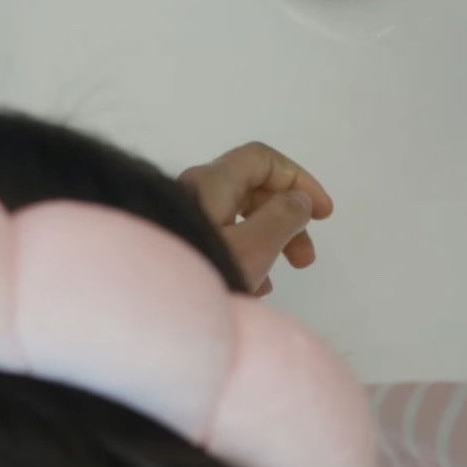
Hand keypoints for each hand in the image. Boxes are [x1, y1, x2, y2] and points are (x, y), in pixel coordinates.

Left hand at [178, 141, 335, 293]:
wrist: (144, 307)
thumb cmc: (202, 271)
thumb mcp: (255, 246)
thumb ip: (284, 217)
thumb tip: (298, 199)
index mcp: (212, 182)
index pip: (263, 160)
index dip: (299, 180)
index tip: (322, 215)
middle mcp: (194, 192)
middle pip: (253, 191)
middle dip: (288, 220)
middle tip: (306, 259)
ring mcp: (184, 219)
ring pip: (238, 220)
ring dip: (269, 243)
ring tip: (280, 279)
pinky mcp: (179, 244)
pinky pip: (220, 240)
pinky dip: (245, 257)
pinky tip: (251, 288)